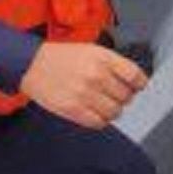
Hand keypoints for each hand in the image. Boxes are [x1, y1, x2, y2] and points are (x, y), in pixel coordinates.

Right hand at [19, 42, 148, 129]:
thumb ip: (111, 64)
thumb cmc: (61, 57)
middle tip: (115, 95)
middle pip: (126, 96)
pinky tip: (94, 112)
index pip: (134, 75)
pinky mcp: (74, 109)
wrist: (33, 64)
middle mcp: (96, 76)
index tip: (138, 86)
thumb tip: (131, 80)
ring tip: (103, 104)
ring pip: (115, 112)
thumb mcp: (91, 50)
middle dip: (124, 97)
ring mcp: (85, 94)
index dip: (140, 83)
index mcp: (102, 58)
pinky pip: (99, 122)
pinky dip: (100, 120)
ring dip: (113, 110)